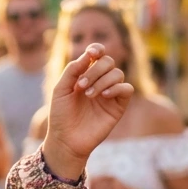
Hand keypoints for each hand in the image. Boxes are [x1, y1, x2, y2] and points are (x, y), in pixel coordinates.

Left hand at [44, 43, 133, 178]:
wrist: (66, 139)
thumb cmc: (60, 115)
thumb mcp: (60, 89)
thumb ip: (72, 70)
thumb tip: (88, 55)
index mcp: (85, 75)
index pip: (97, 55)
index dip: (97, 49)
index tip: (92, 53)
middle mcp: (99, 81)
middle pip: (109, 61)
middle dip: (95, 69)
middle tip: (81, 86)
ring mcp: (110, 94)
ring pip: (118, 73)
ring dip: (103, 80)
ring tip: (89, 94)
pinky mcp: (118, 106)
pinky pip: (127, 89)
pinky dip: (117, 88)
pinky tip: (103, 95)